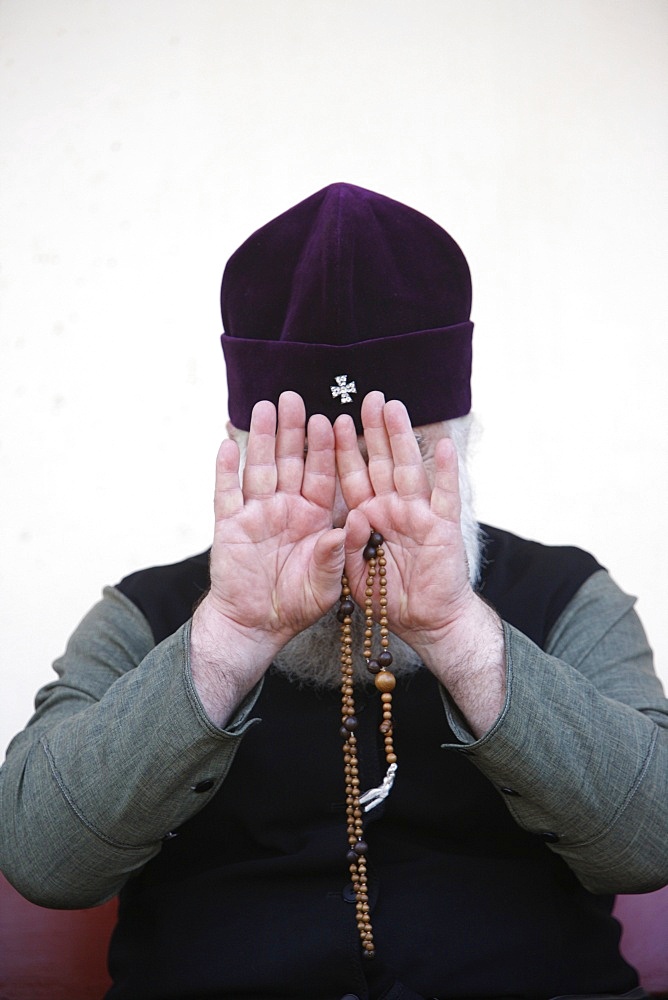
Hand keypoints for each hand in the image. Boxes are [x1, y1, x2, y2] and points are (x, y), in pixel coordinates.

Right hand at [191, 392, 344, 724]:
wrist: (255, 625)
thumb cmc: (296, 604)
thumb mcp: (326, 583)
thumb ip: (337, 553)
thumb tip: (355, 523)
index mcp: (314, 516)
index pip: (321, 474)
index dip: (324, 447)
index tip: (329, 419)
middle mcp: (286, 507)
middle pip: (289, 460)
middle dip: (291, 429)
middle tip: (293, 396)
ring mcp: (256, 513)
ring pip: (259, 467)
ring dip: (260, 438)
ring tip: (263, 407)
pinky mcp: (229, 525)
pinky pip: (226, 493)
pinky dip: (225, 470)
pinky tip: (226, 444)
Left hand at [334, 391, 504, 735]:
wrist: (426, 622)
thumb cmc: (388, 598)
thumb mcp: (352, 575)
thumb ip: (345, 547)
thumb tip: (351, 519)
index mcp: (367, 516)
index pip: (353, 475)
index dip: (344, 448)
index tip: (333, 420)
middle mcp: (392, 509)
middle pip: (381, 462)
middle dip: (374, 430)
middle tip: (369, 397)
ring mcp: (419, 514)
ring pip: (409, 468)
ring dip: (402, 438)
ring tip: (395, 407)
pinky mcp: (444, 528)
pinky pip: (445, 495)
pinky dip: (446, 471)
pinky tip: (444, 445)